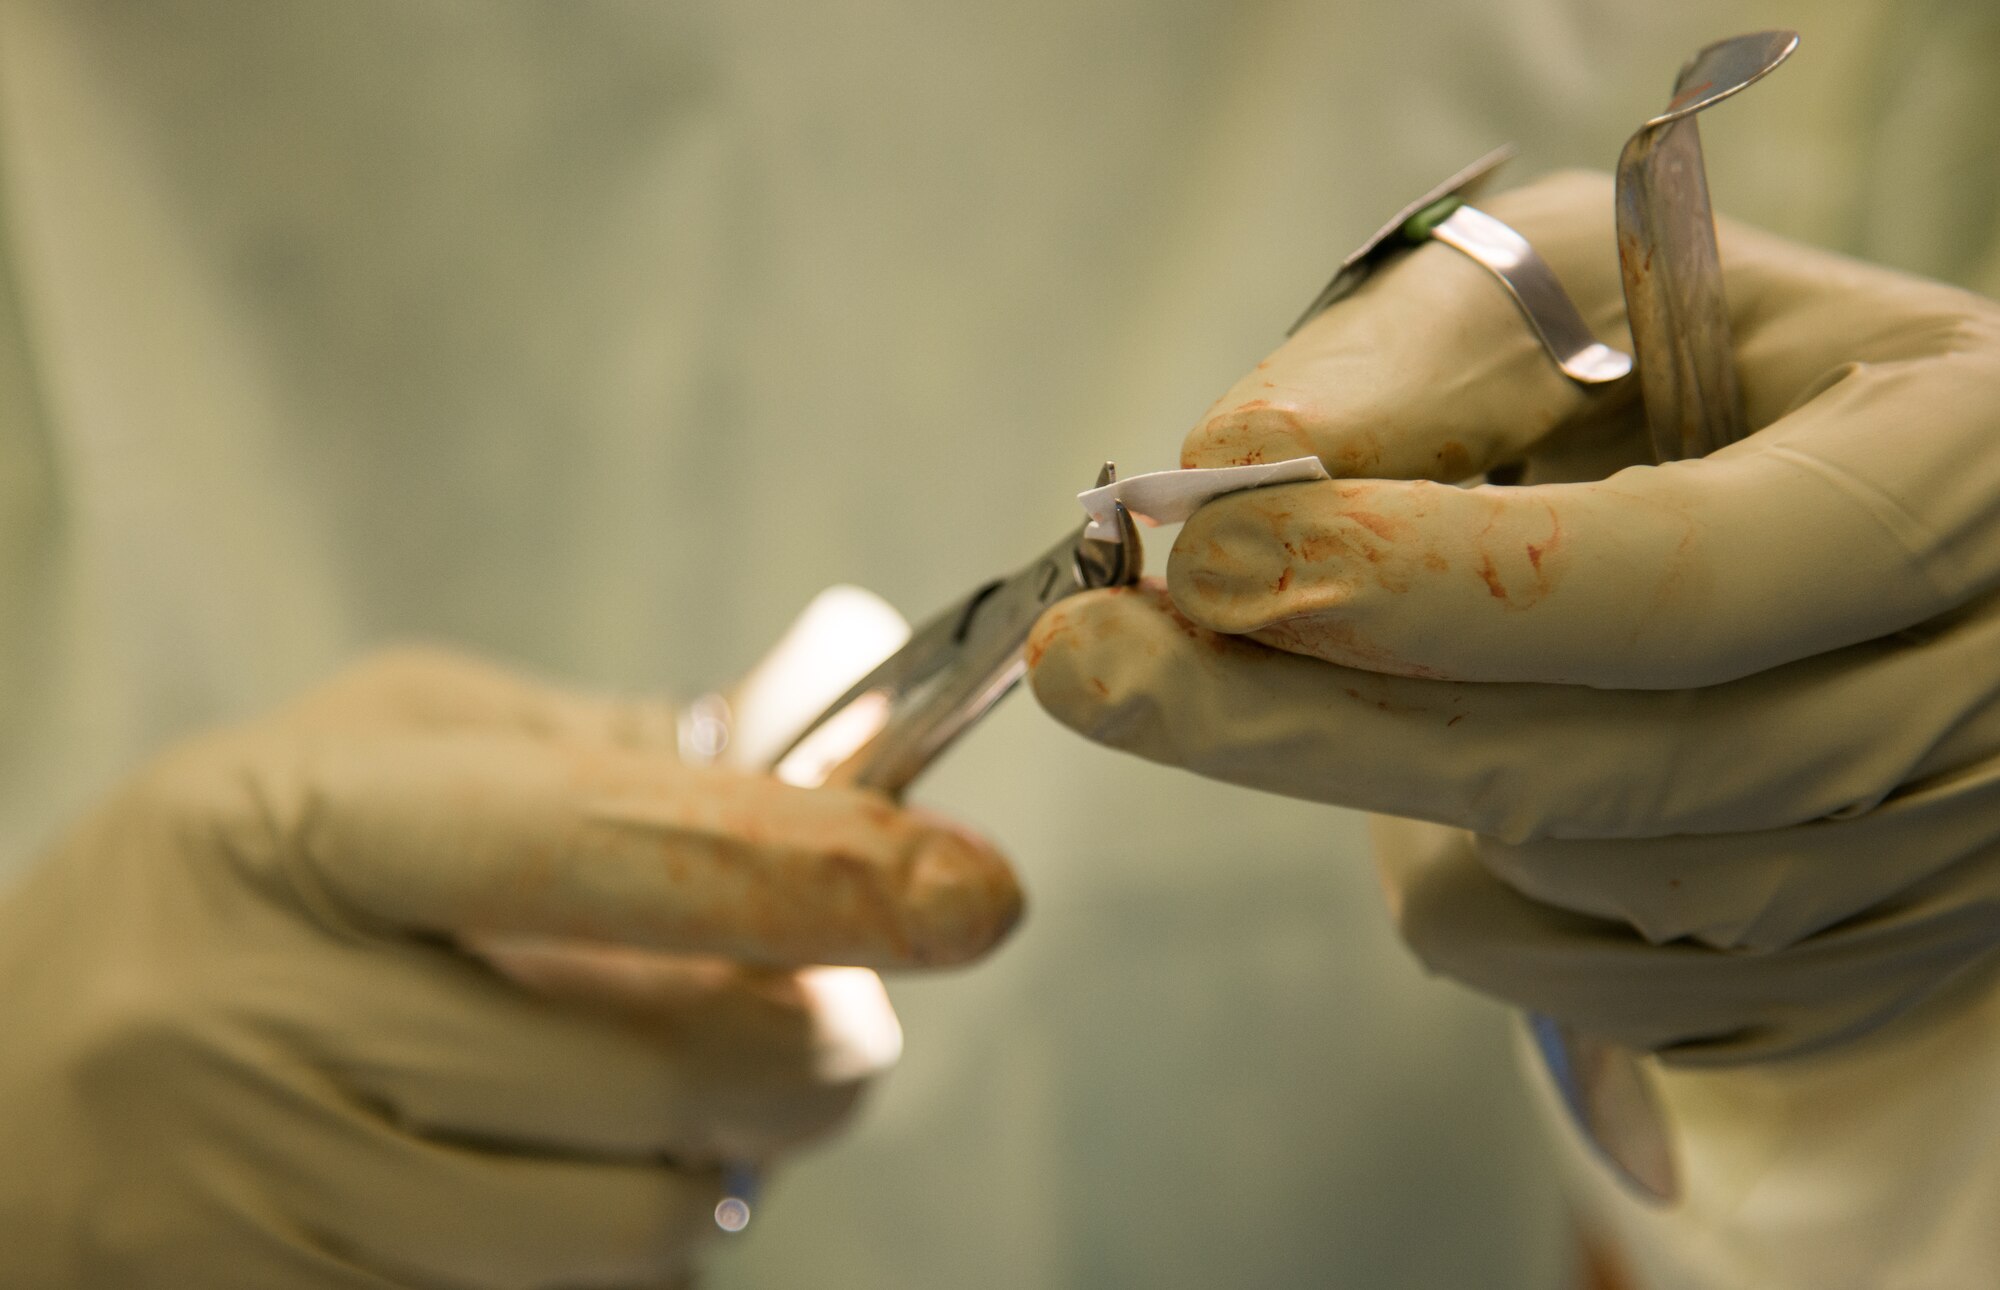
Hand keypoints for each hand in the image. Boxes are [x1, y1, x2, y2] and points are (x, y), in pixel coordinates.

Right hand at [0, 648, 1020, 1287]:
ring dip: (724, 1161)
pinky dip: (628, 1247)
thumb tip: (831, 701)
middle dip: (817, 1046)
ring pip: (637, 1227)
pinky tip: (562, 1177)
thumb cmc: (229, 890)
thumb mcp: (382, 758)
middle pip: (665, 1073)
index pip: (597, 845)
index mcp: (304, 832)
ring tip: (667, 1090)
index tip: (974, 886)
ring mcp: (272, 1208)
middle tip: (833, 1005)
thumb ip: (607, 748)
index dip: (806, 864)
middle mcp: (271, 1026)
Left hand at [1029, 170, 1999, 1064]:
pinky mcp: (1820, 985)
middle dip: (1305, 724)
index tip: (1210, 559)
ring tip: (1334, 657)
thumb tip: (1233, 464)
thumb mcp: (1608, 292)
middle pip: (1593, 772)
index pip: (1673, 580)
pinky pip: (1561, 975)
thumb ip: (1433, 359)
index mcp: (1946, 486)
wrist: (1882, 540)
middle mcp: (1954, 709)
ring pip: (1561, 888)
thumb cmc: (1733, 383)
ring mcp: (1905, 879)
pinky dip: (1453, 872)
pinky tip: (1457, 757)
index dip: (1428, 585)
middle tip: (1092, 665)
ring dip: (1382, 777)